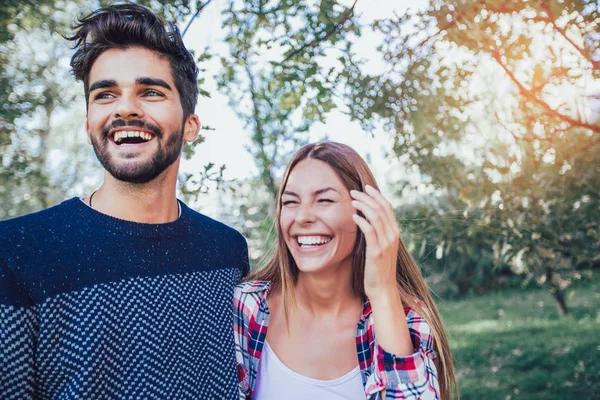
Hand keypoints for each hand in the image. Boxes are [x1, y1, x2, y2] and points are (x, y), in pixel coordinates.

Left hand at [350, 185, 399, 299]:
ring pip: (376, 217)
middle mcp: (392, 236)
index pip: (388, 207)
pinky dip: (362, 221)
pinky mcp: (377, 252)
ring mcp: (386, 244)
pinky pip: (370, 231)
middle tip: (354, 191)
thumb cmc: (378, 269)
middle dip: (368, 196)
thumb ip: (377, 234)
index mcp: (394, 233)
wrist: (383, 289)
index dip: (377, 195)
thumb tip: (367, 219)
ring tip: (352, 200)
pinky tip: (353, 216)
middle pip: (382, 208)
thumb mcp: (381, 248)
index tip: (366, 187)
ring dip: (363, 206)